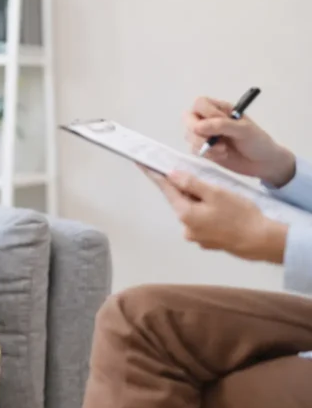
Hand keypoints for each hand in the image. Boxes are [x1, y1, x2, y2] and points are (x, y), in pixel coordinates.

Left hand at [141, 167, 287, 262]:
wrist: (263, 241)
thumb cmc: (240, 215)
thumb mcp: (215, 193)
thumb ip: (191, 183)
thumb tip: (172, 175)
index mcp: (185, 214)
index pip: (167, 190)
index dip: (156, 176)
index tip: (143, 165)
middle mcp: (187, 228)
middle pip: (180, 201)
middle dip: (187, 189)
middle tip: (201, 179)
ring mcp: (197, 237)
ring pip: (193, 211)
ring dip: (199, 202)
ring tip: (221, 197)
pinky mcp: (208, 241)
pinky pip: (202, 221)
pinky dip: (208, 213)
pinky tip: (224, 210)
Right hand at [185, 96, 294, 185]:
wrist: (263, 163)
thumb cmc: (257, 141)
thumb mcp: (244, 130)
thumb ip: (221, 125)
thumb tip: (197, 126)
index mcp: (220, 109)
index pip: (200, 103)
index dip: (205, 113)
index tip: (218, 124)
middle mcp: (209, 120)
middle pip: (188, 118)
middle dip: (197, 132)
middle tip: (210, 140)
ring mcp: (205, 135)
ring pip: (189, 135)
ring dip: (203, 144)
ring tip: (222, 149)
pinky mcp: (204, 149)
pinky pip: (193, 149)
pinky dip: (206, 153)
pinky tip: (222, 154)